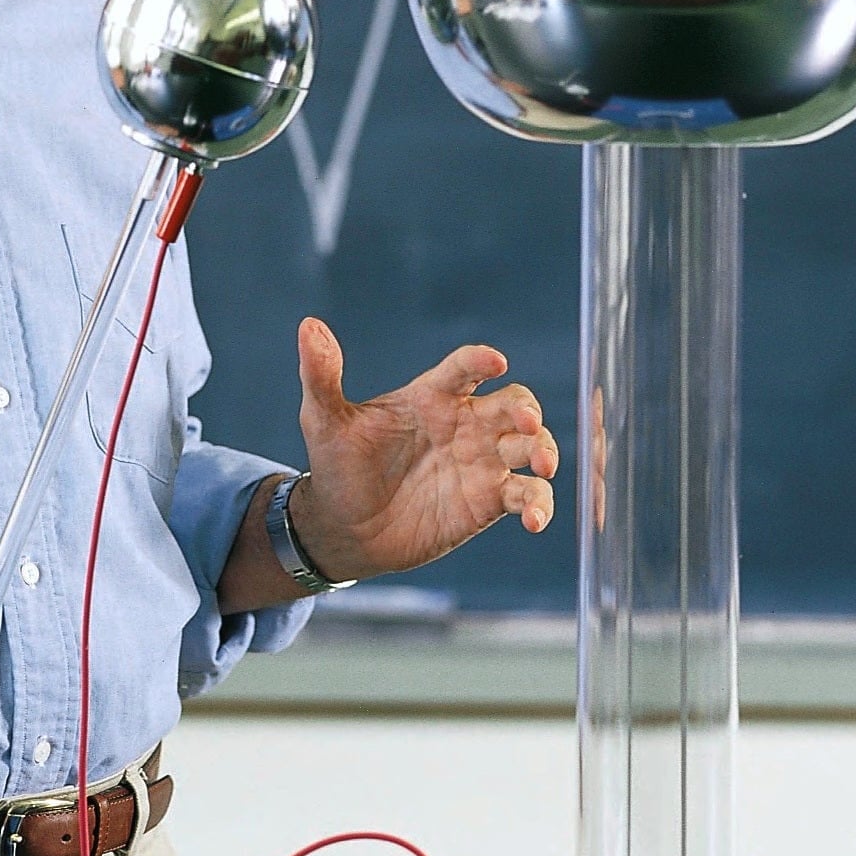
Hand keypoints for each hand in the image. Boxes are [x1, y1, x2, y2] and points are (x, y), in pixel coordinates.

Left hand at [289, 317, 559, 582]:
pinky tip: (533, 521)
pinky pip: (527, 496)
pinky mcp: (489, 501)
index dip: (481, 361)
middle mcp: (465, 424)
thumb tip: (308, 326)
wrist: (344, 529)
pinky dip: (540, 505)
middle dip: (528, 409)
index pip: (465, 368)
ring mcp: (482, 462)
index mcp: (432, 396)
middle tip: (527, 424)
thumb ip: (322, 375)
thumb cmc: (338, 467)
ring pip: (532, 446)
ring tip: (542, 468)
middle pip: (515, 403)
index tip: (494, 363)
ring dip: (546, 451)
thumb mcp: (324, 421)